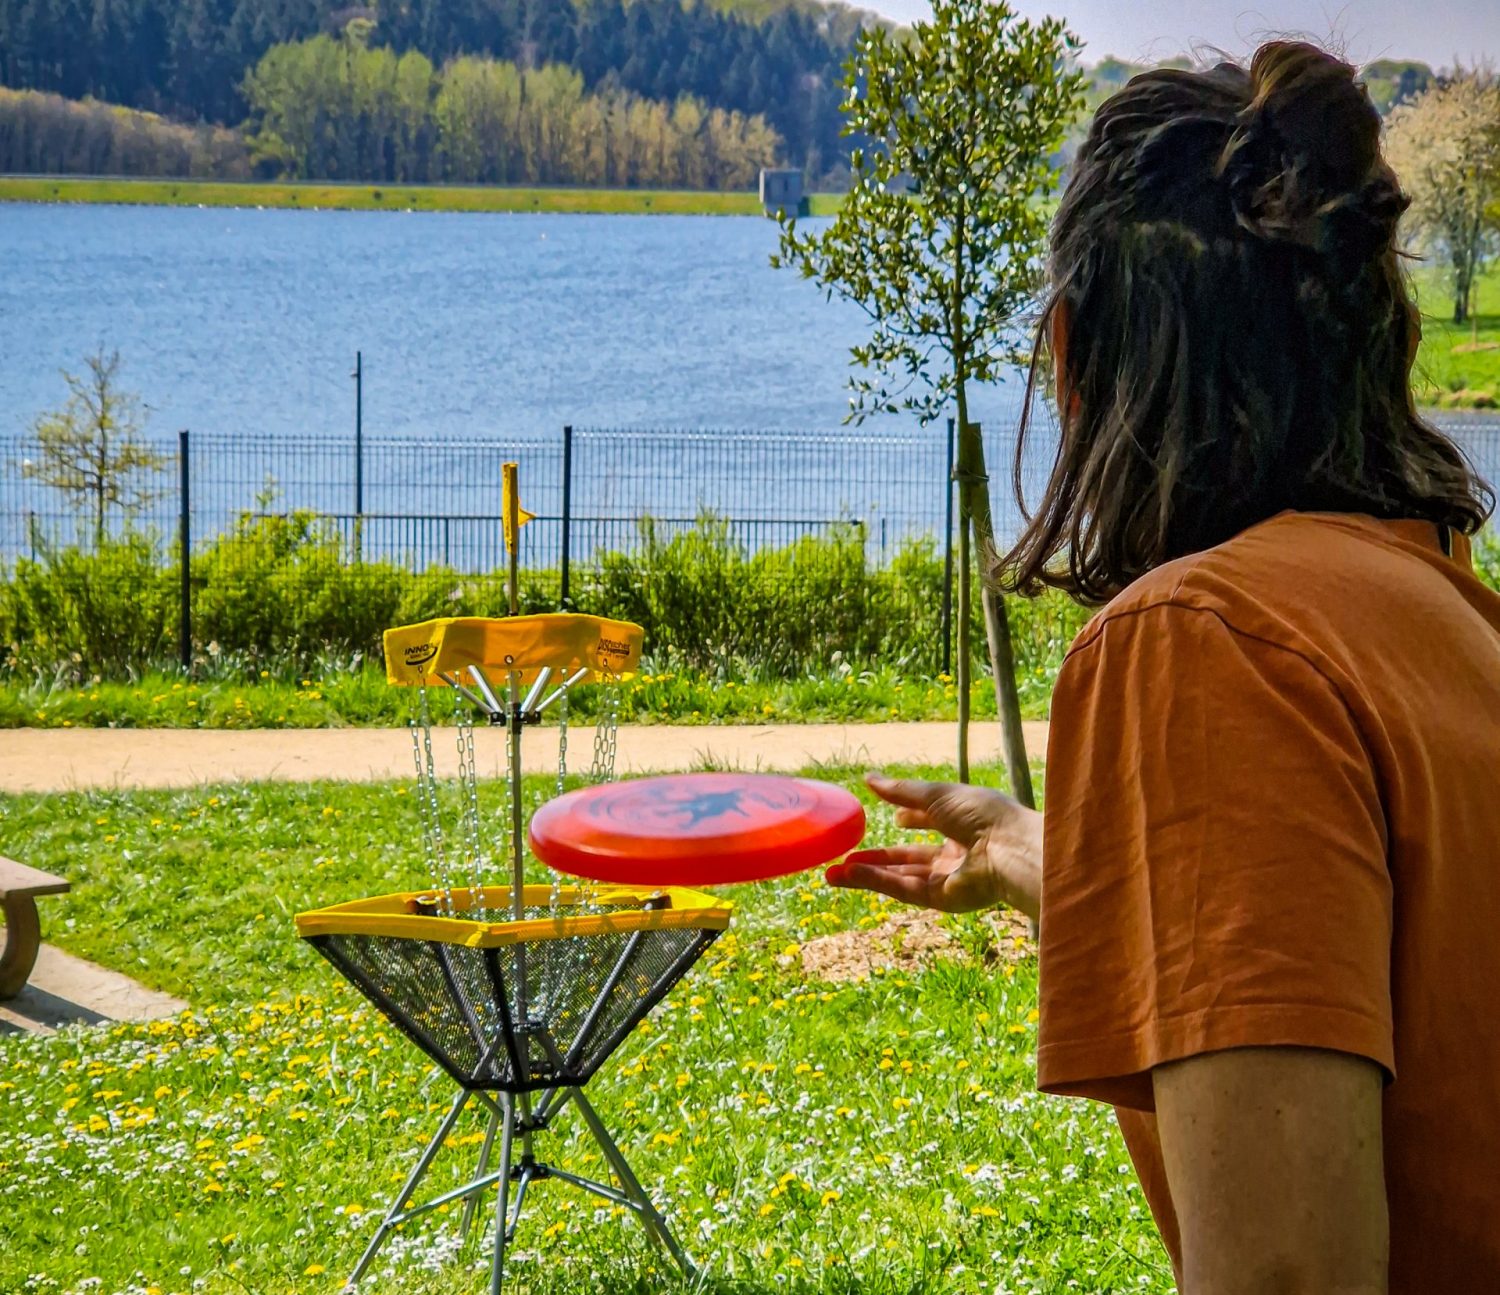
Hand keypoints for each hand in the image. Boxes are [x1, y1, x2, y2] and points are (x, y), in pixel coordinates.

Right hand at [826, 773, 1043, 920]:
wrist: (1006, 848)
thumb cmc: (980, 813)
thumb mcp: (935, 794)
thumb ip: (900, 790)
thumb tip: (868, 778)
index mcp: (962, 823)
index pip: (932, 822)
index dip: (914, 818)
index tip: (895, 815)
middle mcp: (955, 852)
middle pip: (909, 858)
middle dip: (877, 857)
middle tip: (844, 856)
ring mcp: (947, 878)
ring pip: (900, 876)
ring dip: (867, 873)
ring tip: (832, 872)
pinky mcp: (941, 899)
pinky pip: (903, 889)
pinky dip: (876, 881)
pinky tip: (850, 874)